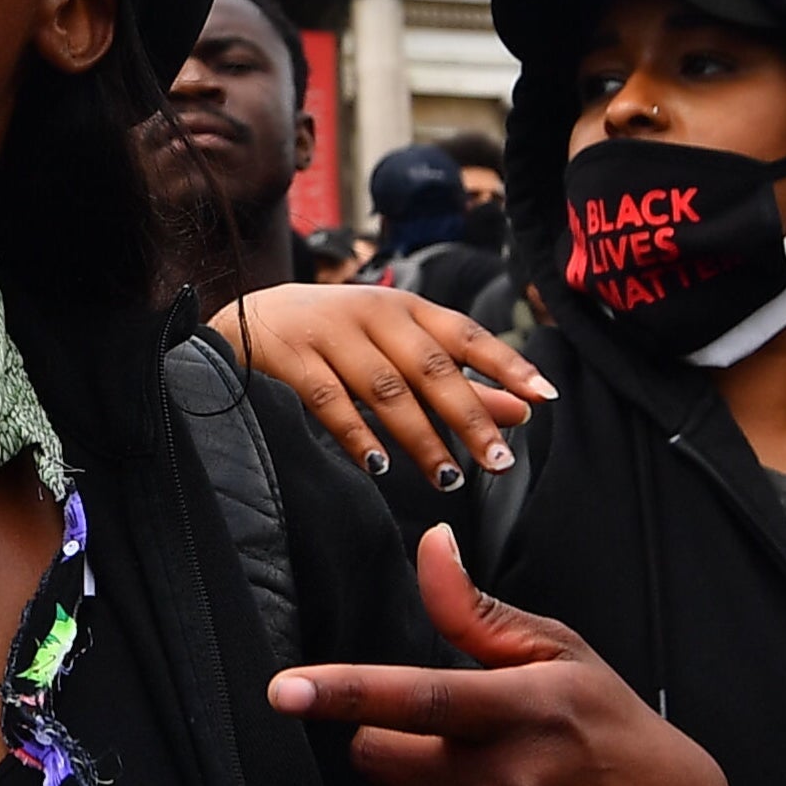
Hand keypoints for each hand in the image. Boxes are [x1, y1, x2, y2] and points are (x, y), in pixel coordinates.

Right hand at [213, 283, 553, 485]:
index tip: (542, 397)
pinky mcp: (290, 356)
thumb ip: (459, 381)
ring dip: (419, 436)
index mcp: (403, 307)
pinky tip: (380, 466)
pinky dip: (357, 435)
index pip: (464, 334)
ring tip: (446, 478)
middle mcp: (370, 312)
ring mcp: (328, 332)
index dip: (506, 364)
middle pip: (431, 366)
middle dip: (469, 417)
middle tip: (500, 462)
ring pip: (385, 388)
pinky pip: (329, 400)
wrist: (243, 319)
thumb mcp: (396, 349)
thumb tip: (523, 410)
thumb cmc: (336, 338)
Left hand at [269, 524, 733, 785]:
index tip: (285, 691)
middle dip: (378, 734)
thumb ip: (476, 609)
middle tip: (424, 726)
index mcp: (529, 713)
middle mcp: (513, 784)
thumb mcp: (559, 654)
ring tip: (462, 764)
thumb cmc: (609, 729)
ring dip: (403, 778)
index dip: (346, 693)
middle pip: (378, 758)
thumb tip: (431, 545)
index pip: (423, 700)